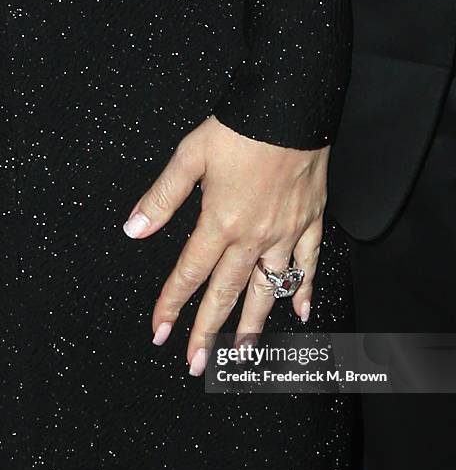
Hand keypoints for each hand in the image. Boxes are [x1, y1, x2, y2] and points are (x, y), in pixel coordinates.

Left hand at [123, 116, 327, 375]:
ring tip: (244, 355)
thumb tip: (134, 229)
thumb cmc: (240, 128)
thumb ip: (162, 198)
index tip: (159, 333)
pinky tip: (300, 313)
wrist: (291, 105)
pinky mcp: (309, 223)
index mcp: (220, 222)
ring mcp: (284, 234)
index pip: (189, 274)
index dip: (171, 305)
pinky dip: (304, 289)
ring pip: (267, 289)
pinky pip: (308, 264)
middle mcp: (252, 237)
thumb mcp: (190, 157)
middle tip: (198, 364)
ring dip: (254, 324)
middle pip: (226, 293)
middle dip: (208, 332)